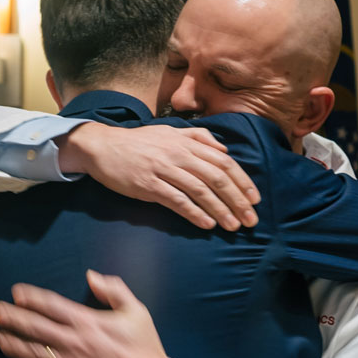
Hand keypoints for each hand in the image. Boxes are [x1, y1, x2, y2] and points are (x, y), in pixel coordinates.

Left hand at [0, 271, 168, 357]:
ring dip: (14, 346)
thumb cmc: (145, 347)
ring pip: (34, 355)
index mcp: (87, 322)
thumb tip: (91, 275)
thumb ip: (114, 289)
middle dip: (14, 318)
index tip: (16, 293)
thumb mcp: (136, 311)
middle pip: (36, 328)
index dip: (32, 298)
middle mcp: (74, 343)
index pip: (52, 306)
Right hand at [57, 123, 259, 230]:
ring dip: (220, 210)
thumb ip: (198, 137)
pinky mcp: (148, 185)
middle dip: (237, 200)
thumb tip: (224, 148)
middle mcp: (179, 154)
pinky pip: (177, 200)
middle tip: (250, 220)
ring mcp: (163, 169)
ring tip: (233, 226)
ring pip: (200, 190)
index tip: (254, 199)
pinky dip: (194, 213)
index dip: (242, 181)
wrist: (102, 146)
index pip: (224, 161)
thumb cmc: (139, 142)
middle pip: (217, 177)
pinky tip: (207, 224)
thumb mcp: (170, 131)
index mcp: (187, 142)